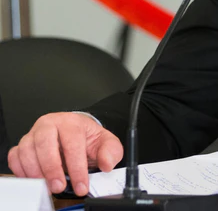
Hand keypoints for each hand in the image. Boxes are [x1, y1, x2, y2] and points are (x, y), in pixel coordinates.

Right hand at [8, 112, 122, 196]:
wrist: (75, 134)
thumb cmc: (87, 139)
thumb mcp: (105, 142)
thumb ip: (111, 152)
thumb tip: (107, 164)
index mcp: (71, 121)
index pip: (72, 141)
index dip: (77, 166)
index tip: (81, 185)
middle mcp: (50, 124)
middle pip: (45, 143)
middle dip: (52, 169)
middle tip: (60, 187)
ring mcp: (34, 134)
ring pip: (27, 151)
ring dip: (36, 172)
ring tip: (48, 186)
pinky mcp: (23, 145)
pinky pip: (15, 157)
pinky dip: (21, 171)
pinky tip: (35, 180)